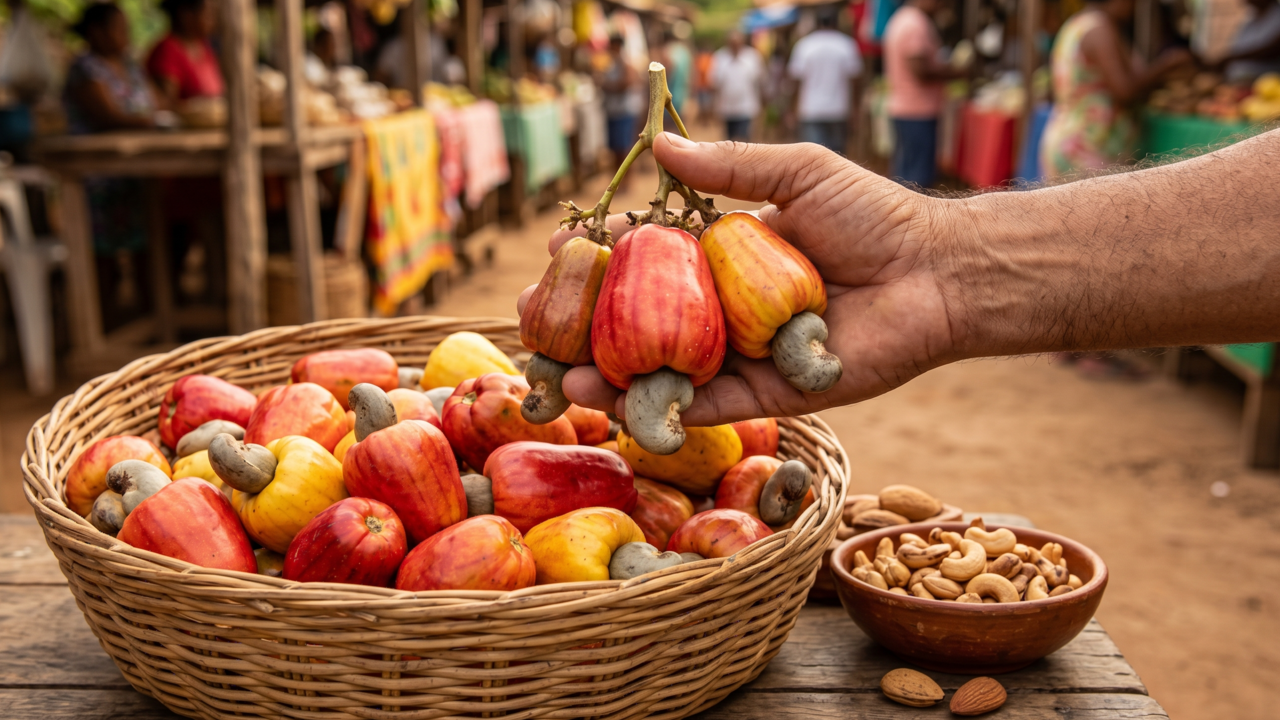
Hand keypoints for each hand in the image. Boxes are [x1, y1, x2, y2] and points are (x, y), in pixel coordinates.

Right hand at [519, 133, 964, 425]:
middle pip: (637, 320)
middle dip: (582, 324)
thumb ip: (730, 166)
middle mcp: (722, 308)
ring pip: (660, 370)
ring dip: (605, 375)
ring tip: (557, 374)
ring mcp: (738, 354)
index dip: (597, 257)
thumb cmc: (872, 216)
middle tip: (535, 324)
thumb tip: (660, 145)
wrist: (934, 275)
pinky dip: (660, 409)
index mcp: (721, 254)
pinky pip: (704, 407)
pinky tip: (613, 406)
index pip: (643, 257)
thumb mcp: (796, 173)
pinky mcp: (765, 396)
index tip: (554, 252)